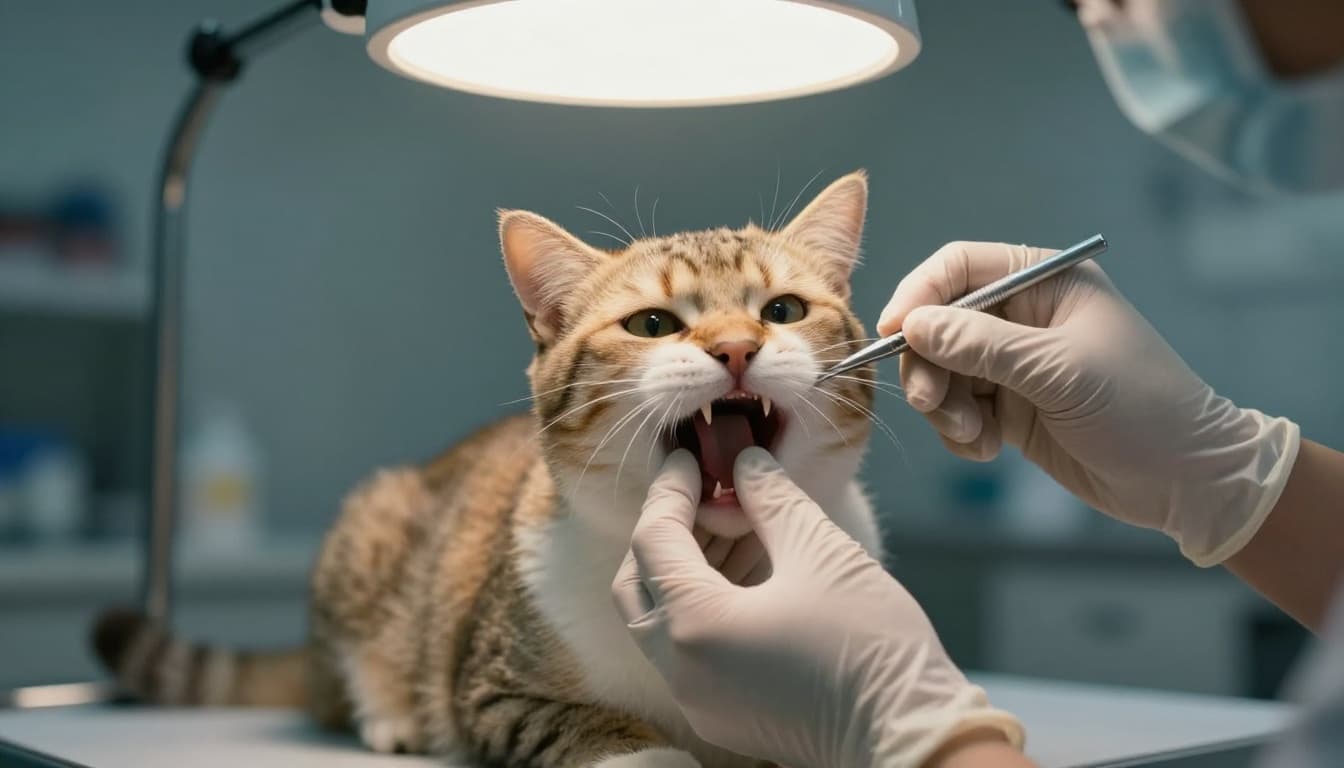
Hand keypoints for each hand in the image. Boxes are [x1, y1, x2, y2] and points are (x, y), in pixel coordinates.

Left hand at [612, 448, 1022, 767]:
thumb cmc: (871, 645)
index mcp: (695, 625)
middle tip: (703, 495)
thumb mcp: (820, 550)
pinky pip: (689, 651)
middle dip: (664, 533)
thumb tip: (744, 464)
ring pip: (661, 621)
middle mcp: (681, 671)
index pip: (653, 540)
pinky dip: (702, 607)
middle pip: (639, 586)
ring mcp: (699, 700)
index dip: (670, 490)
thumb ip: (770, 498)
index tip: (691, 459)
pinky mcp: (724, 715)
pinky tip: (746, 572)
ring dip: (685, 570)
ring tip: (733, 526)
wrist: (911, 735)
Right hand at [879, 241, 1299, 565]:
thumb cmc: (1140, 408)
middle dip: (928, 365)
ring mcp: (1013, 363)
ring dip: (943, 406)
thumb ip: (982, 345)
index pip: (959, 267)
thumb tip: (913, 326)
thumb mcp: (1059, 371)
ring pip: (940, 371)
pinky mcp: (1008, 406)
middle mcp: (1022, 316)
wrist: (1186, 480)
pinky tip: (989, 450)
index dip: (919, 296)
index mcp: (1045, 281)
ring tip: (974, 436)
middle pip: (938, 324)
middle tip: (930, 404)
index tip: (892, 335)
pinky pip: (955, 409)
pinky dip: (960, 433)